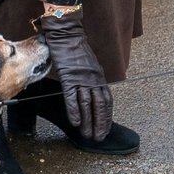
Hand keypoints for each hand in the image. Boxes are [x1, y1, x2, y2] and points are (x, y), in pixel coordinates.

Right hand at [34, 7, 112, 140]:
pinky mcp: (69, 77)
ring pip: (87, 104)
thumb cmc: (76, 50)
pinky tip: (75, 122)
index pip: (107, 101)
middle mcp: (93, 79)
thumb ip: (92, 79)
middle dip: (100, 123)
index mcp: (99, 77)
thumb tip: (92, 92)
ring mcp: (82, 78)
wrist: (66, 36)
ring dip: (88, 121)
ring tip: (88, 135)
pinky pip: (73, 97)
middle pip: (100, 105)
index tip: (106, 129)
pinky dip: (74, 111)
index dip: (107, 116)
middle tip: (98, 137)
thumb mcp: (89, 66)